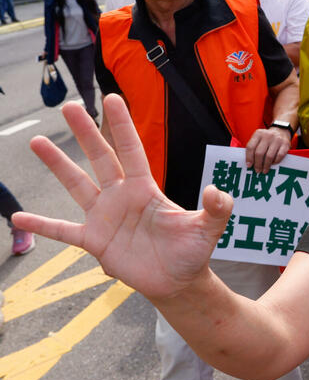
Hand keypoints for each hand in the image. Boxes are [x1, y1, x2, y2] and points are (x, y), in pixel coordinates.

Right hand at [11, 95, 231, 301]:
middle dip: (85, 133)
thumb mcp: (209, 229)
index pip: (131, 150)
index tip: (111, 98)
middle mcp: (122, 197)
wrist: (178, 281)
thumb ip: (217, 209)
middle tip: (68, 106)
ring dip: (57, 165)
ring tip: (36, 142)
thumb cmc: (193, 251)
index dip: (122, 126)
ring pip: (76, 185)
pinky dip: (42, 224)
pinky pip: (63, 231)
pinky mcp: (95, 242)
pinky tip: (18, 216)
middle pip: (100, 158)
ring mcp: (105, 218)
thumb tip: (217, 191)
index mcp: (146, 189)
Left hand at [244, 126, 291, 173]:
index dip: (249, 158)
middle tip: (257, 170)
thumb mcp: (258, 139)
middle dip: (258, 164)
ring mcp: (277, 140)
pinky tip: (273, 164)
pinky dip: (275, 162)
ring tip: (264, 170)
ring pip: (269, 156)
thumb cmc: (267, 138)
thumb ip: (253, 148)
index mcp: (258, 134)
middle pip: (259, 153)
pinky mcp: (285, 144)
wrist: (281, 131)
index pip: (251, 147)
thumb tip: (250, 163)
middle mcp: (267, 136)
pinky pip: (279, 156)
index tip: (249, 166)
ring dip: (266, 165)